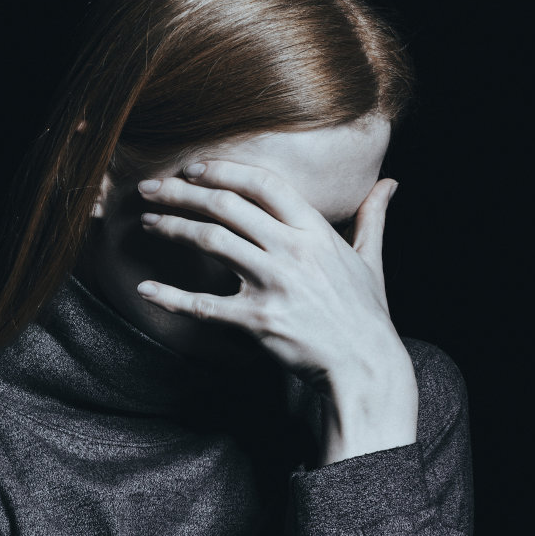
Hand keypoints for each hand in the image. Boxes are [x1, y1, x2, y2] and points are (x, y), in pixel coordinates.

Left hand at [135, 160, 416, 462]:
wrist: (365, 367)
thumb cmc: (364, 314)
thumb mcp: (372, 261)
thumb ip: (372, 217)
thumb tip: (389, 183)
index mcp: (315, 232)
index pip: (263, 184)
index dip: (223, 170)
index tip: (191, 168)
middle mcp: (292, 252)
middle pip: (227, 206)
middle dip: (181, 192)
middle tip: (149, 188)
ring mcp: (274, 285)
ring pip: (211, 242)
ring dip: (172, 228)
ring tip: (148, 222)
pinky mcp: (256, 321)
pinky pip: (203, 305)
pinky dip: (170, 296)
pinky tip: (145, 288)